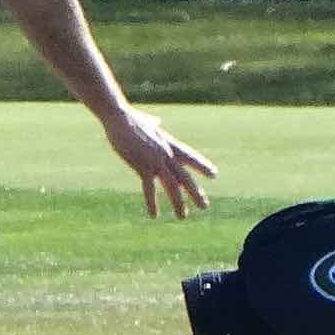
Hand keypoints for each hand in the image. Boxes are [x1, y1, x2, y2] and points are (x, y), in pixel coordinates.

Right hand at [101, 106, 216, 216]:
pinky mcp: (142, 166)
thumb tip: (156, 121)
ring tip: (183, 216)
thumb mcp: (147, 122)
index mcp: (170, 144)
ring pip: (172, 186)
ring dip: (178, 203)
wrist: (119, 118)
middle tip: (205, 206)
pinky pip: (149, 189)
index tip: (214, 174)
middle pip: (185, 177)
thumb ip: (154, 124)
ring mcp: (156, 161)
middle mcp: (167, 154)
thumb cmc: (130, 119)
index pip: (190, 157)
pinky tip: (154, 215)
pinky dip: (152, 203)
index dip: (202, 166)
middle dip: (196, 193)